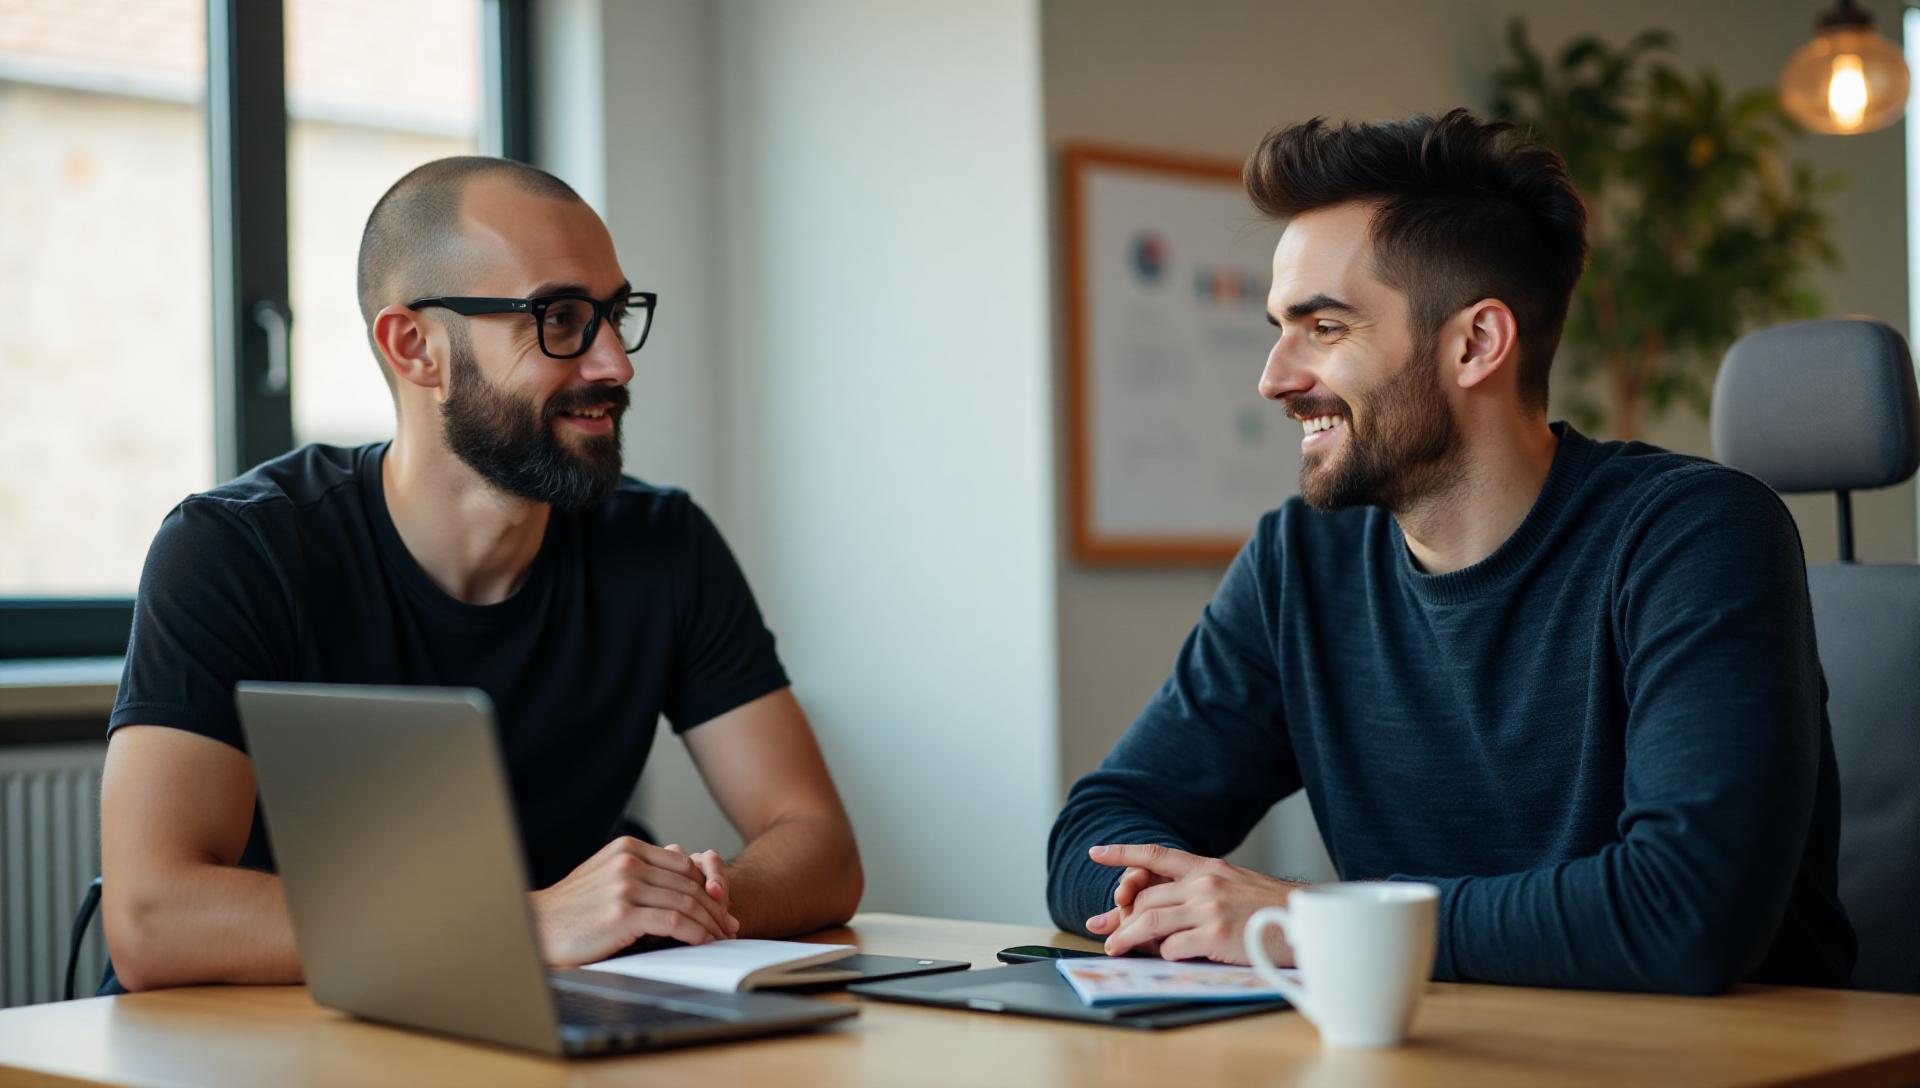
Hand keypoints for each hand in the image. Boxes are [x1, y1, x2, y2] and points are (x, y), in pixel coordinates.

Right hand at [531, 836, 740, 965]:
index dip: (708, 886)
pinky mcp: (622, 913)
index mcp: (627, 848)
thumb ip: (640, 868)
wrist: (537, 927)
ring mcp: (625, 886)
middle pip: (690, 883)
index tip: (721, 907)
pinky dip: (695, 933)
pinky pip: (674, 922)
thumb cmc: (573, 908)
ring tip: (720, 938)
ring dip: (710, 923)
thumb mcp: (606, 875)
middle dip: (715, 907)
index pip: (684, 864)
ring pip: (686, 902)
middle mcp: (628, 861)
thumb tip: (681, 862)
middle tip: (729, 926)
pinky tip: (703, 942)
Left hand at [1084, 843, 1302, 963]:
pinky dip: (1162, 955)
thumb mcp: (1234, 887)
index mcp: (1208, 867)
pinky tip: (1167, 958)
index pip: (1155, 854)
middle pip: (1145, 896)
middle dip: (1121, 915)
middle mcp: (1205, 883)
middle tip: (1106, 932)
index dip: (1122, 852)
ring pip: (1149, 920)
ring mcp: (1210, 908)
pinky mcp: (1215, 935)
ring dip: (1126, 937)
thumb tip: (1156, 912)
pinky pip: (1172, 947)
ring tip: (1115, 948)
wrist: (1306, 924)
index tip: (1095, 853)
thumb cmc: (1270, 911)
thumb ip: (1197, 893)